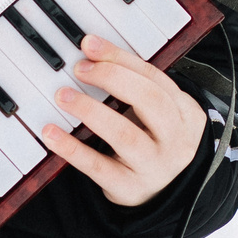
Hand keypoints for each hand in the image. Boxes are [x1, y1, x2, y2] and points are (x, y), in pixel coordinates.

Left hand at [36, 33, 210, 207]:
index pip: (154, 78)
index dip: (120, 58)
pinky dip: (72, 148)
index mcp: (185, 113)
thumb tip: (92, 53)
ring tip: (63, 96)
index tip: (90, 45)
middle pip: (149, 100)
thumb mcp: (159, 114)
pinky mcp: (128, 188)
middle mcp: (175, 140)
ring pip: (125, 135)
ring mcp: (153, 166)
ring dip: (90, 110)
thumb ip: (135, 86)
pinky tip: (51, 133)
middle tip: (80, 69)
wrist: (167, 193)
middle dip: (111, 78)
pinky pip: (98, 167)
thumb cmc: (155, 142)